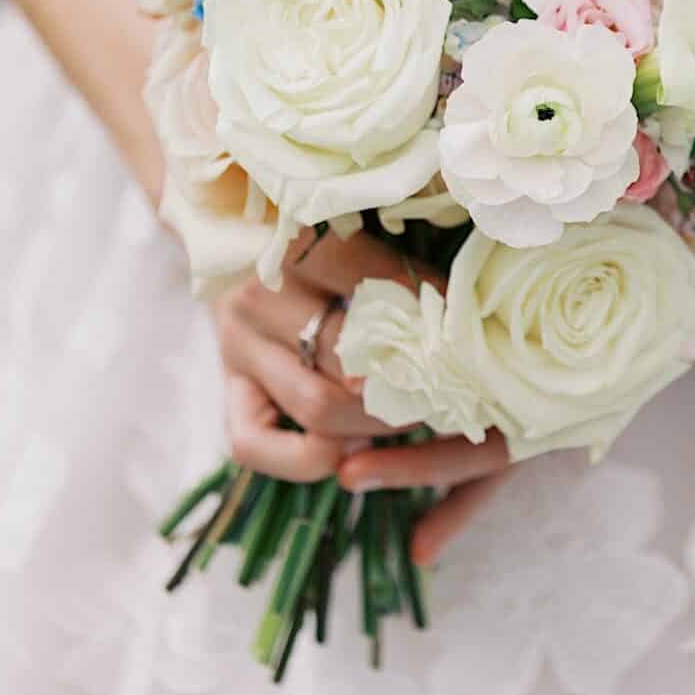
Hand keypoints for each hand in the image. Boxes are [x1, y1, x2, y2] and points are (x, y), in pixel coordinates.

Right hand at [214, 227, 513, 566]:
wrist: (239, 244)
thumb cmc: (323, 241)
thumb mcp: (359, 234)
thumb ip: (401, 266)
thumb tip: (468, 310)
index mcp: (296, 247)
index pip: (374, 285)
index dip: (426, 312)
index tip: (466, 331)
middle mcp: (256, 298)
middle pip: (348, 355)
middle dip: (408, 380)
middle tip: (450, 389)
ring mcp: (235, 349)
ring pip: (317, 405)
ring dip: (374, 423)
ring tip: (413, 415)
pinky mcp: (226, 392)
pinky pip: (254, 446)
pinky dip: (306, 460)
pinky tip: (346, 451)